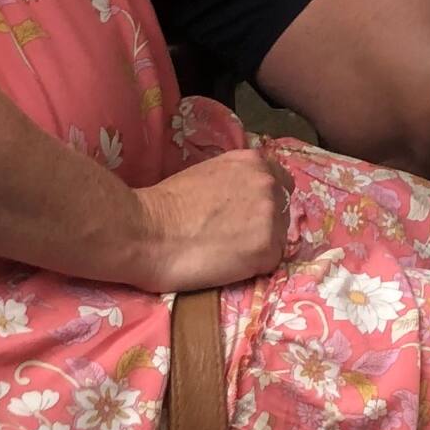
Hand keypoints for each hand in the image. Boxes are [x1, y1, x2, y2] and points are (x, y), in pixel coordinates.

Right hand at [133, 146, 294, 290]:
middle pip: (282, 210)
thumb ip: (236, 179)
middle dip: (264, 223)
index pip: (280, 182)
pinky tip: (227, 266)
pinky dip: (253, 267)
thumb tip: (244, 196)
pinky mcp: (267, 249)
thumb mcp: (209, 173)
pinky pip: (270, 262)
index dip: (265, 201)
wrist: (147, 231)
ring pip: (278, 236)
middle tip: (234, 237)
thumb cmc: (166, 203)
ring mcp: (271, 216)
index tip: (247, 215)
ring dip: (259, 245)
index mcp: (254, 162)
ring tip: (226, 253)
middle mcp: (269, 184)